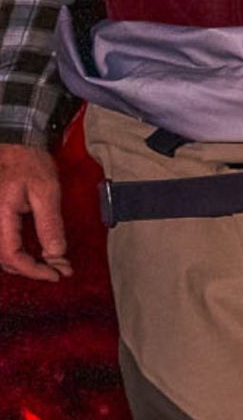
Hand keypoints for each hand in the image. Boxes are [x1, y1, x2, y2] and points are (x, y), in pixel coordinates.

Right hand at [0, 142, 71, 281]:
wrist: (14, 144)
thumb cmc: (30, 163)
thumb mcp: (47, 192)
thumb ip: (50, 224)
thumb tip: (56, 255)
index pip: (12, 256)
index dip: (34, 270)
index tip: (57, 274)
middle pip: (4, 260)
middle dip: (32, 269)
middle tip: (59, 269)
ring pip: (0, 255)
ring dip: (23, 263)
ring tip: (50, 263)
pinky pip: (0, 243)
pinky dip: (16, 253)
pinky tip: (35, 252)